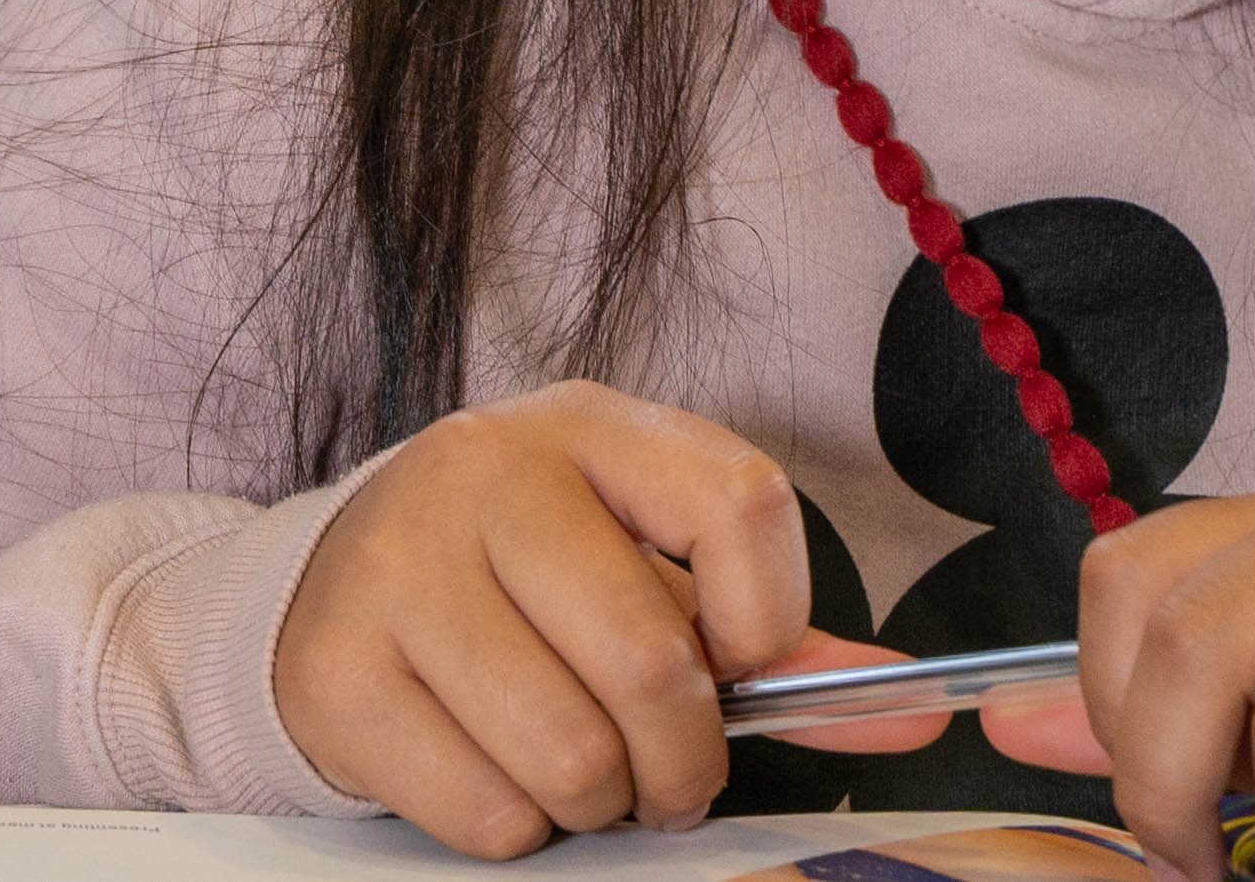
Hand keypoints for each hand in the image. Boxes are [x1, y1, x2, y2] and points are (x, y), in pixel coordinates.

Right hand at [269, 382, 934, 853]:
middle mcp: (481, 470)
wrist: (341, 582)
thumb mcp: (648, 563)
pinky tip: (493, 766)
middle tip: (662, 772)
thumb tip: (916, 710)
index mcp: (587, 428)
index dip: (766, 618)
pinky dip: (514, 826)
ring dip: (595, 800)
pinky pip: (485, 812)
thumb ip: (775, 637)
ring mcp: (397, 566)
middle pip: (652, 664)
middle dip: (681, 762)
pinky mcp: (337, 671)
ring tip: (573, 766)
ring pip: (569, 755)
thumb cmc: (530, 577)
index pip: (740, 503)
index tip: (735, 662)